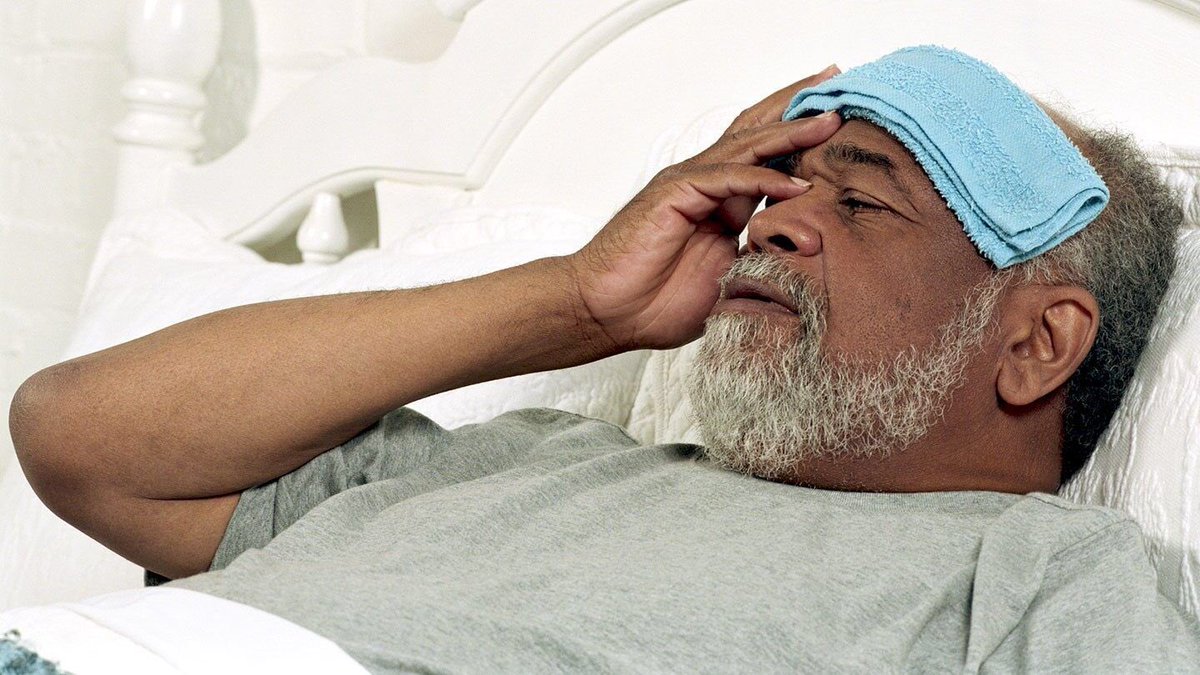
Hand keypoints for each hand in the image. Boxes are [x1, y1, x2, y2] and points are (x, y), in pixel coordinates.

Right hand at [566, 66, 841, 351]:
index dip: (801, 134)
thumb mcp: (729, 280)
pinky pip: (729, 178)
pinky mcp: (675, 193)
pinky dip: (764, 178)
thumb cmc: (655, 301)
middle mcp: (707, 183)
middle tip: (837, 80)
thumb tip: (803, 259)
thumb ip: (761, 261)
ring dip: (792, 130)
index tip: (839, 120)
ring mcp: (690, 184)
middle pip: (759, 130)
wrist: (608, 312)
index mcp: (722, 202)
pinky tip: (795, 183)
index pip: (767, 155)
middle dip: (799, 106)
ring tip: (831, 118)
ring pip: (748, 145)